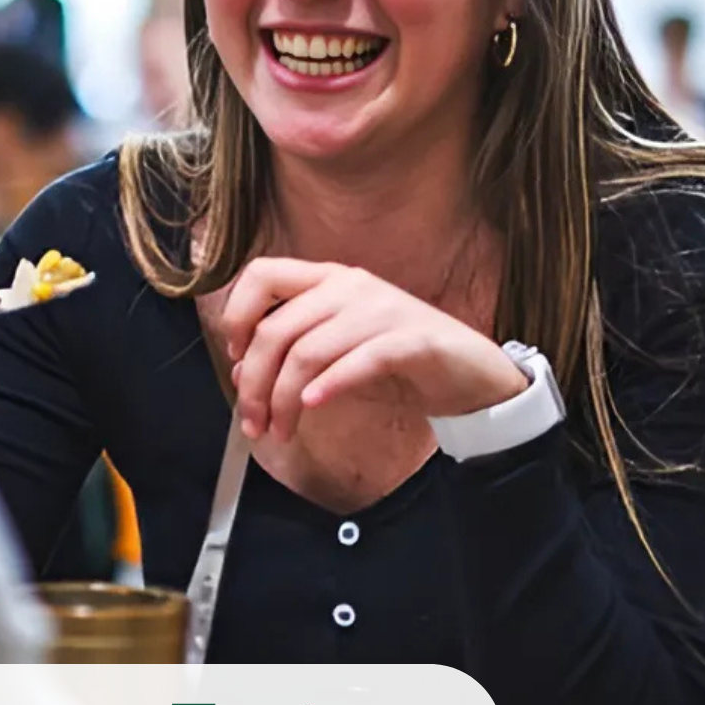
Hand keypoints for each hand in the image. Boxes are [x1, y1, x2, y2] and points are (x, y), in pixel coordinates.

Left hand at [221, 258, 527, 442]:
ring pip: (308, 352)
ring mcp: (384, 311)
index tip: (234, 357)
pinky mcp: (412, 341)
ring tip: (282, 429)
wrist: (470, 371)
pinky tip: (315, 405)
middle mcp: (352, 287)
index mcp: (330, 279)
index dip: (237, 315)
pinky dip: (330, 385)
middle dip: (255, 383)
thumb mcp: (340, 345)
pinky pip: (359, 360)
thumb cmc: (402, 358)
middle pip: (277, 330)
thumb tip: (243, 373)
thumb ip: (295, 349)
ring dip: (285, 399)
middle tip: (254, 421)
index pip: (263, 274)